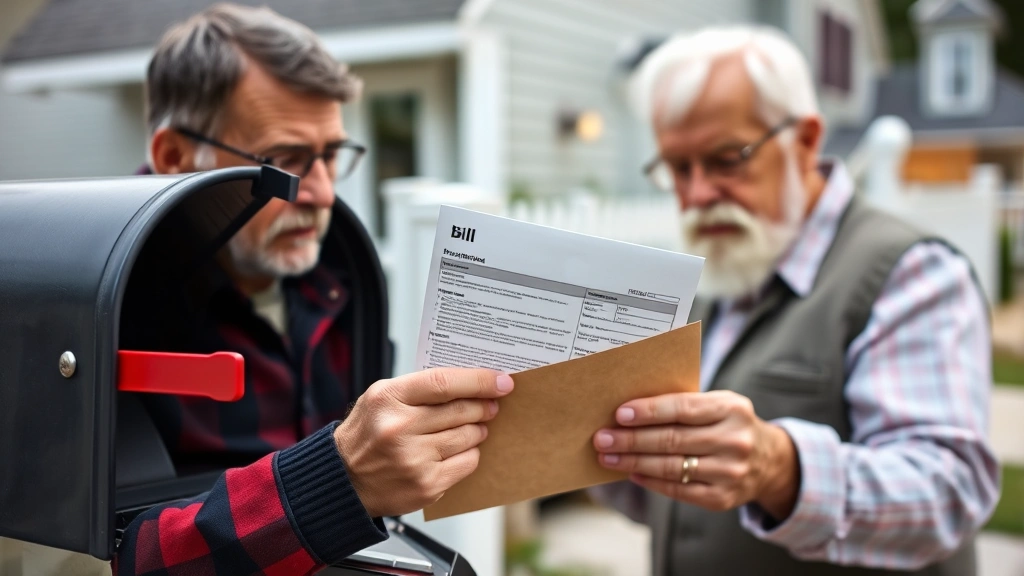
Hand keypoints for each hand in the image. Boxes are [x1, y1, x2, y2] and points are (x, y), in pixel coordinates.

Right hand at [334, 368, 513, 517]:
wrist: (343, 481)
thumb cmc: (366, 434)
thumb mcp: (381, 398)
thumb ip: (419, 388)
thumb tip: (468, 382)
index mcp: (389, 399)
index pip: (445, 383)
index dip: (479, 380)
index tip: (501, 381)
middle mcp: (400, 428)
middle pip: (462, 410)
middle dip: (484, 406)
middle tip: (492, 405)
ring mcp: (414, 459)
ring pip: (469, 437)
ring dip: (478, 430)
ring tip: (473, 427)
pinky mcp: (426, 484)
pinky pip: (467, 463)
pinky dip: (469, 454)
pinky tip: (458, 450)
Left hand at [593, 390, 798, 519]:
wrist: (770, 461)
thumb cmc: (728, 424)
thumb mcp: (719, 405)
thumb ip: (685, 405)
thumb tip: (629, 411)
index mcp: (732, 409)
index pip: (683, 408)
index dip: (649, 411)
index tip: (620, 414)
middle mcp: (734, 441)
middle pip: (672, 440)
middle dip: (631, 439)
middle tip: (602, 438)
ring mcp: (730, 472)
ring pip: (671, 467)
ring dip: (633, 462)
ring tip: (608, 457)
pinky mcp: (723, 498)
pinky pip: (679, 490)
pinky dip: (651, 481)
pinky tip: (632, 473)